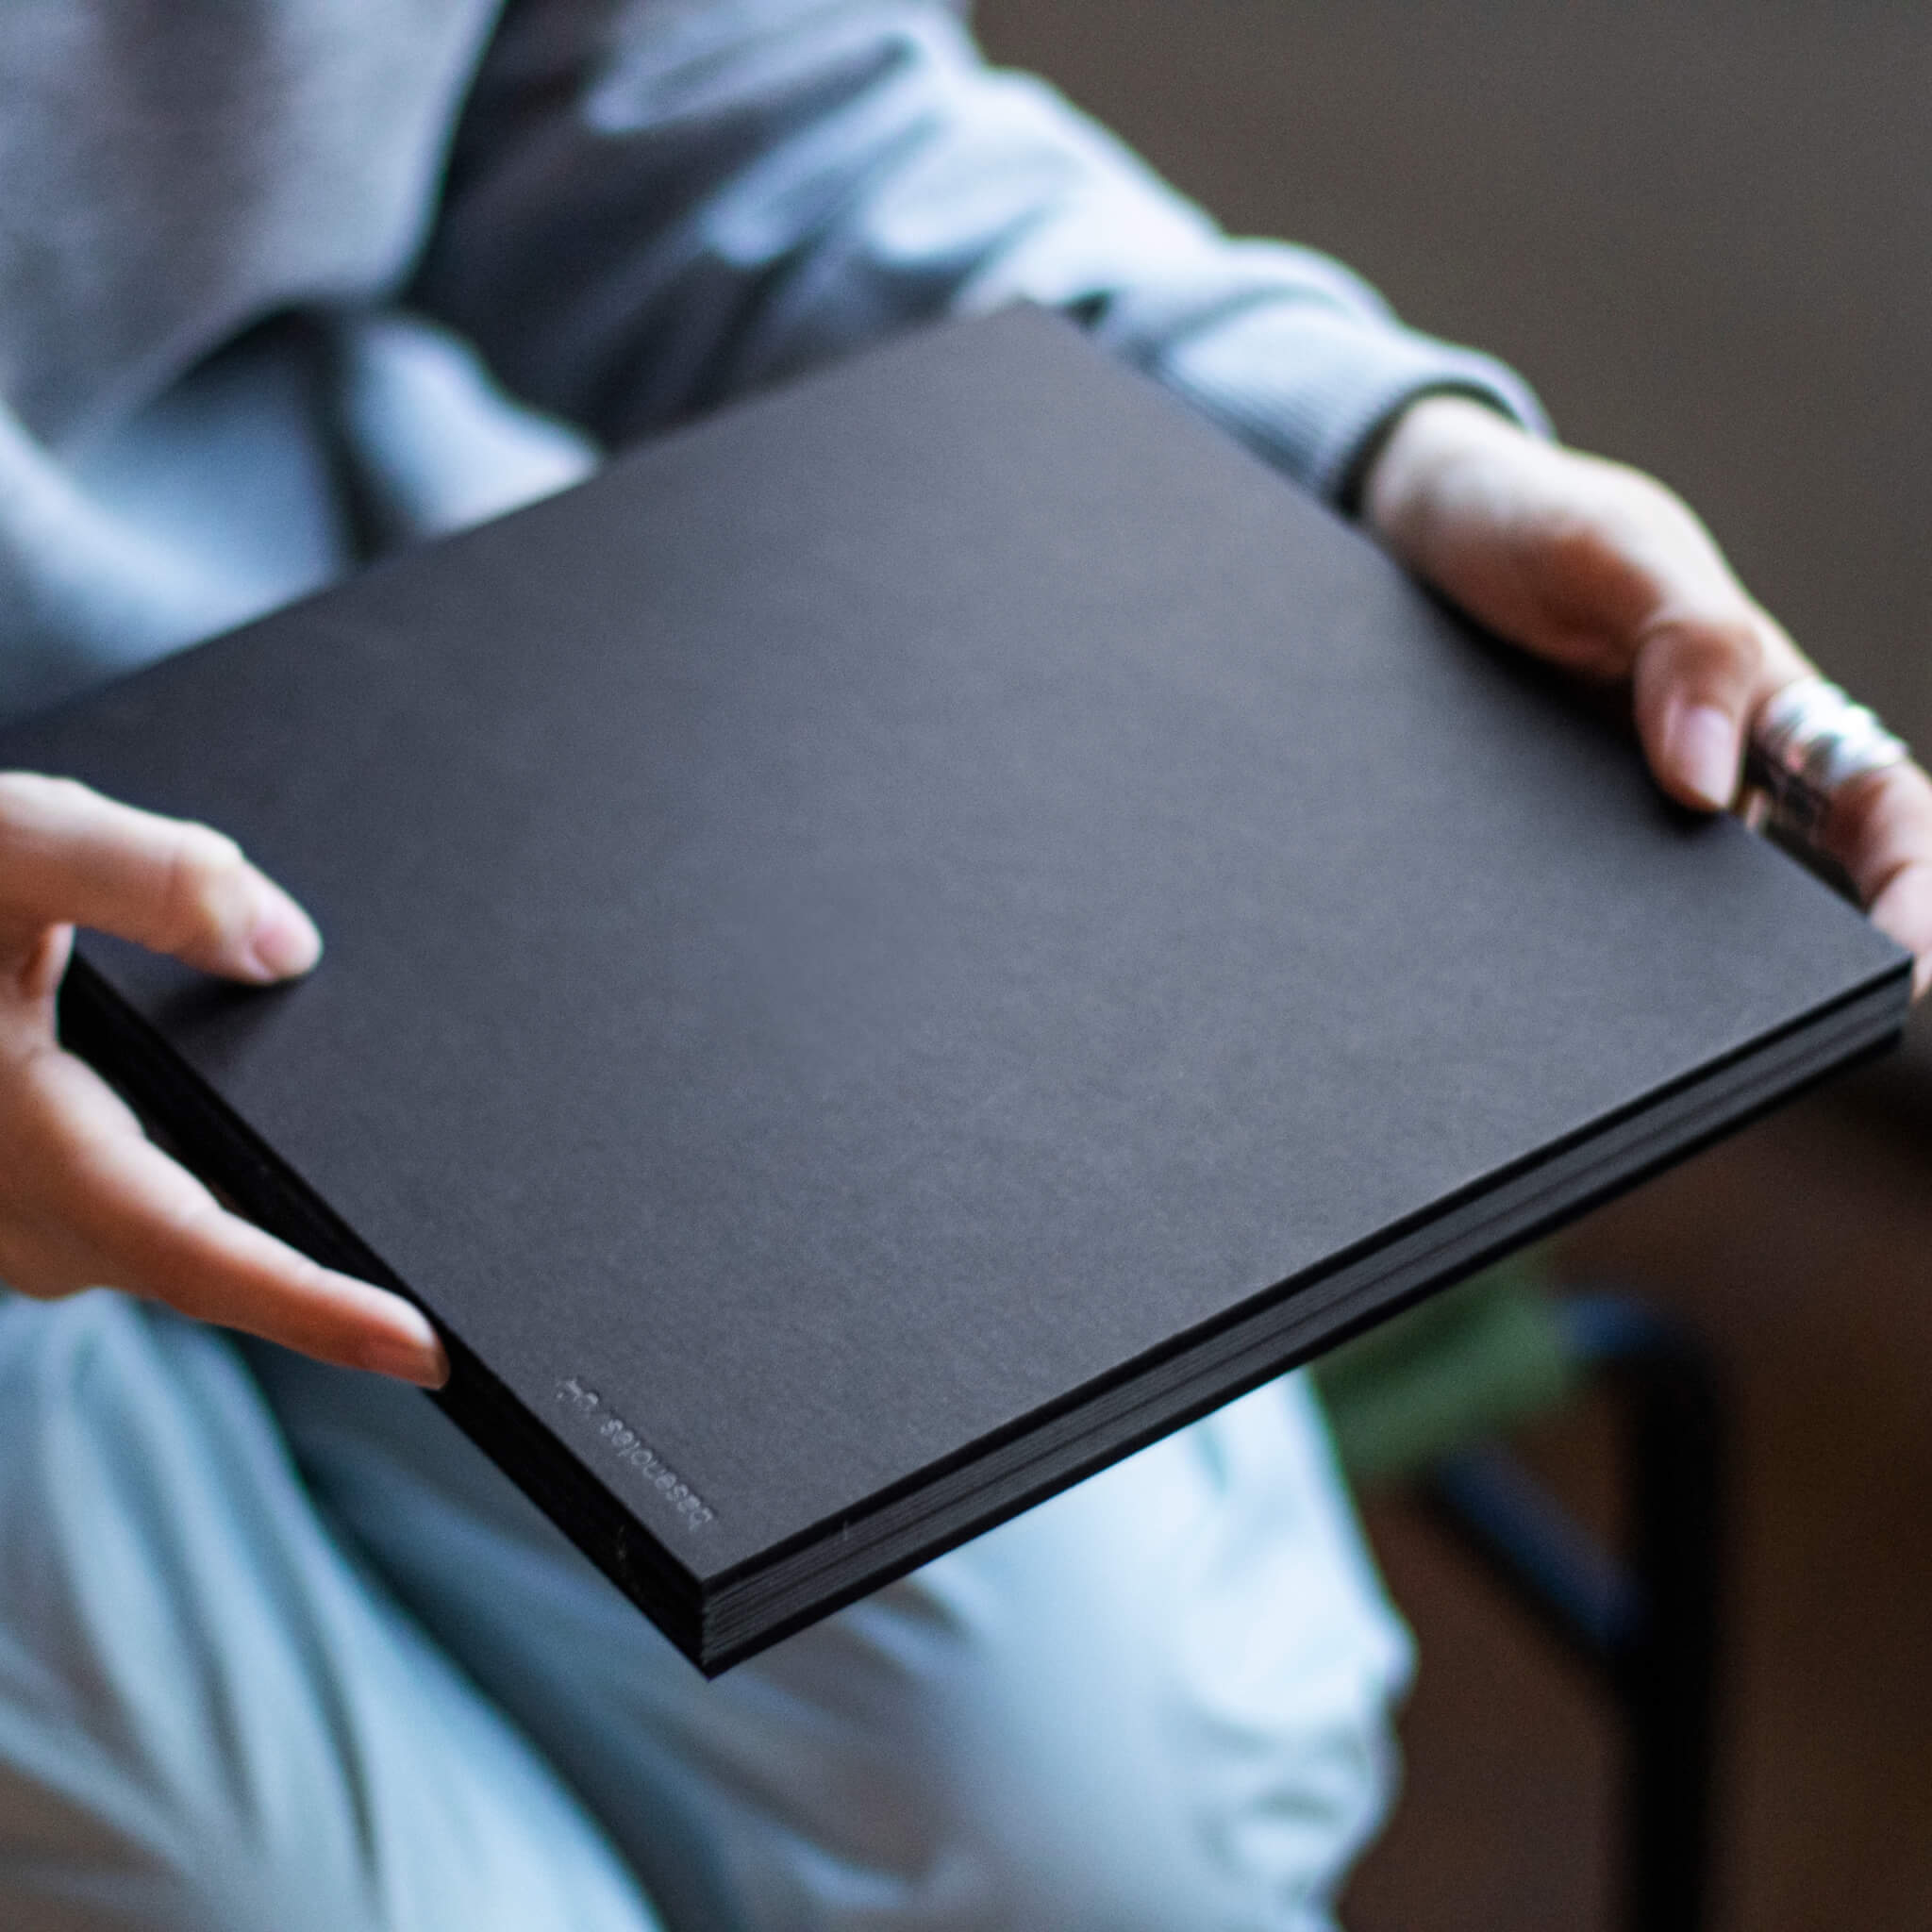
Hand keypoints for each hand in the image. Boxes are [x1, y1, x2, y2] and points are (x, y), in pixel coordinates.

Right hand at [0, 774, 448, 1383]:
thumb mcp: (7, 846)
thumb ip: (141, 881)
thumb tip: (288, 950)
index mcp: (23, 1144)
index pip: (193, 1255)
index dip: (313, 1310)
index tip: (424, 1350)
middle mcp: (18, 1215)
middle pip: (208, 1270)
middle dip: (333, 1294)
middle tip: (467, 1320)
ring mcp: (16, 1219)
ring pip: (177, 1253)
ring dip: (283, 1256)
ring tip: (414, 1266)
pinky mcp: (26, 1195)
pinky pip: (148, 1223)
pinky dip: (227, 1213)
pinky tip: (301, 1184)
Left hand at [1362, 395, 1931, 997]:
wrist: (1406, 531)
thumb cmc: (1530, 521)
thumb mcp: (1608, 549)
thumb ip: (1681, 641)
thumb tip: (1708, 789)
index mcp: (1763, 703)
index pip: (1879, 811)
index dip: (1916, 889)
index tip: (1911, 970)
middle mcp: (1703, 775)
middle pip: (1789, 900)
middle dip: (1800, 979)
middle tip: (1773, 1045)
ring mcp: (1614, 818)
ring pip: (1671, 926)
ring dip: (1667, 983)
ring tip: (1630, 1042)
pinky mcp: (1533, 840)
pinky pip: (1562, 910)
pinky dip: (1562, 953)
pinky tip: (1519, 995)